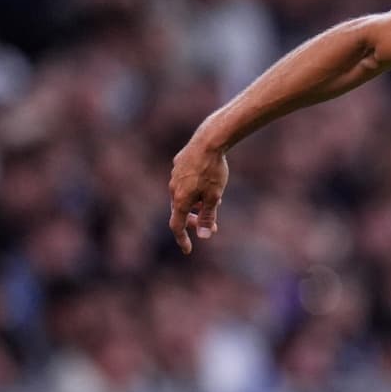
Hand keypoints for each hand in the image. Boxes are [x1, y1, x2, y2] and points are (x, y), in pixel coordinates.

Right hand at [168, 137, 229, 254]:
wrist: (208, 141)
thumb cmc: (212, 171)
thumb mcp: (213, 197)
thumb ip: (207, 216)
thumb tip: (202, 236)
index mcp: (179, 199)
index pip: (176, 225)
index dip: (182, 239)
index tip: (188, 250)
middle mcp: (173, 188)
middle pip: (180, 211)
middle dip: (194, 221)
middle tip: (211, 227)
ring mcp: (175, 176)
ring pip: (184, 196)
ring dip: (197, 204)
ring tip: (216, 201)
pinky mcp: (179, 164)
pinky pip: (186, 183)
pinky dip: (196, 190)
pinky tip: (210, 184)